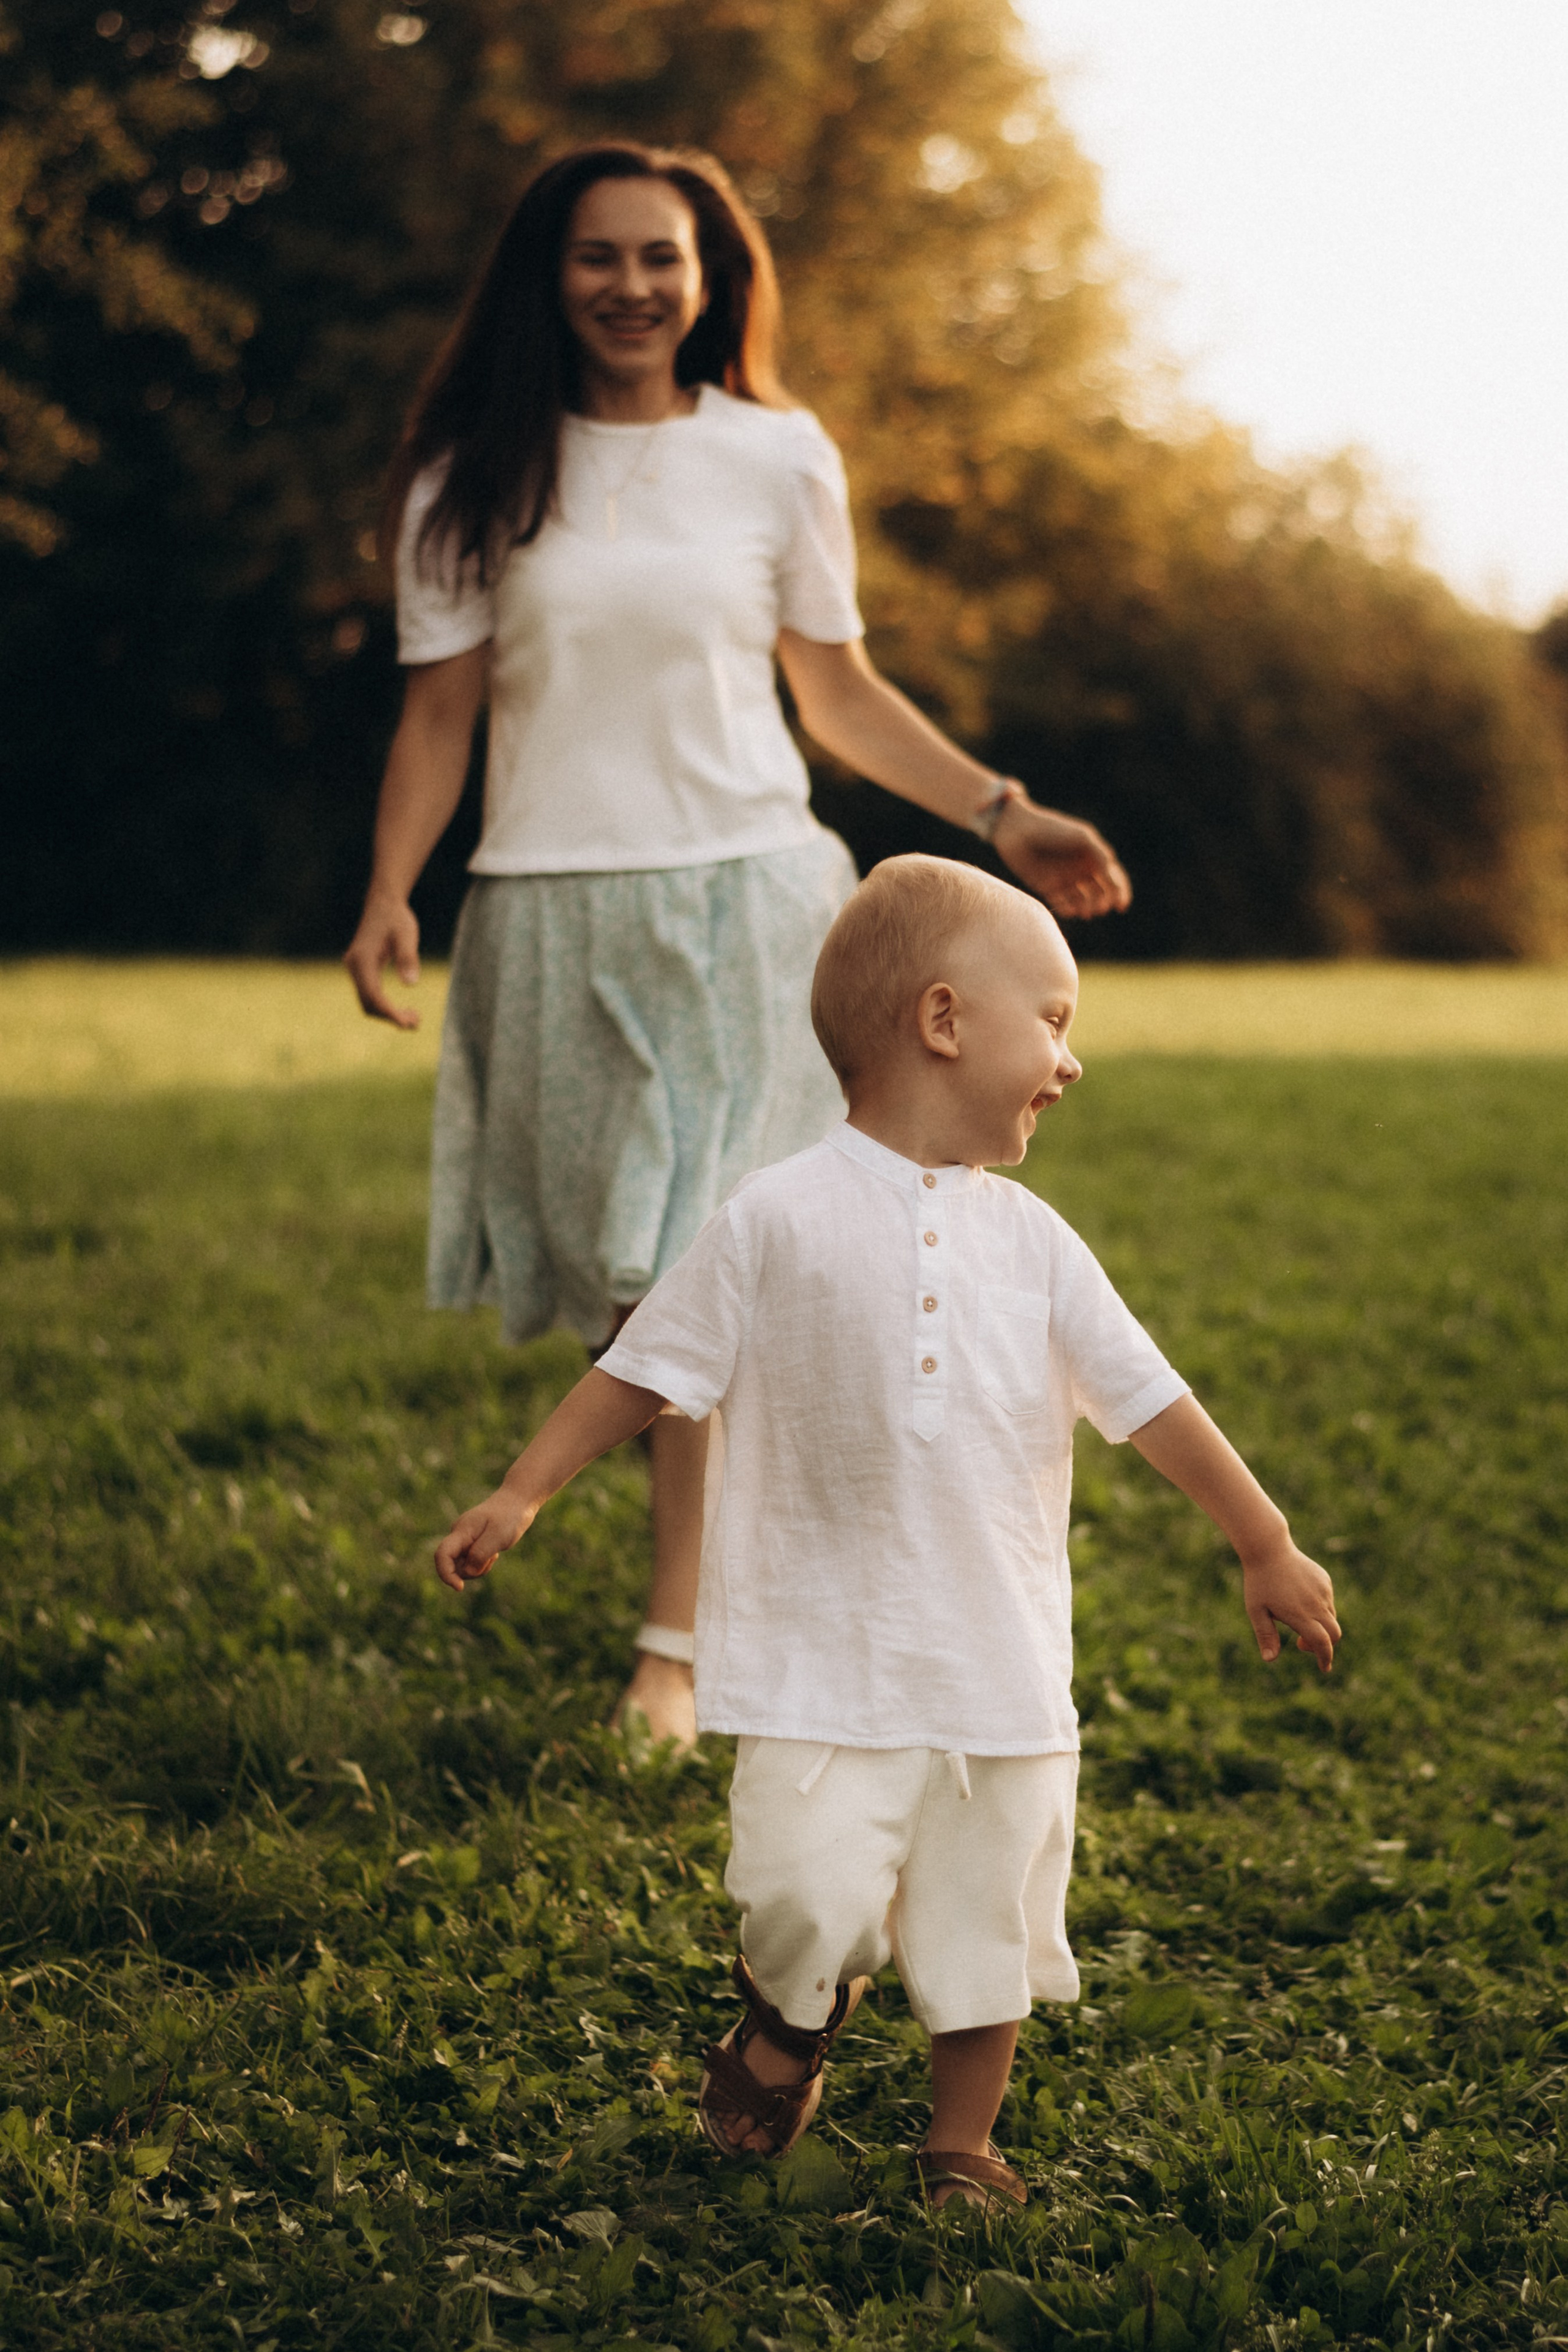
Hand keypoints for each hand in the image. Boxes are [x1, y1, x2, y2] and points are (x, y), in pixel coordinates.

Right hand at [344, 889, 421, 1027]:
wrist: (383, 903)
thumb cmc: (396, 917)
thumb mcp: (406, 934)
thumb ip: (408, 957)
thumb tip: (411, 984)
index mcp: (362, 960)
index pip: (373, 995)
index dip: (389, 1013)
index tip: (408, 1024)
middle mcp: (354, 966)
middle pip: (368, 1003)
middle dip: (390, 1017)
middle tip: (416, 1024)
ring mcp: (355, 969)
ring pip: (368, 1002)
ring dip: (388, 1014)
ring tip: (414, 1019)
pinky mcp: (361, 970)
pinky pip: (370, 994)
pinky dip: (385, 1006)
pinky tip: (404, 1010)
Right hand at [434, 1487, 534, 1591]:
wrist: (517, 1502)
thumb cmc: (509, 1516)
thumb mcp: (498, 1536)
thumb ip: (480, 1554)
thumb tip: (467, 1572)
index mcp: (461, 1531)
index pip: (442, 1555)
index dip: (446, 1574)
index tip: (460, 1588)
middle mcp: (459, 1535)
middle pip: (452, 1565)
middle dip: (471, 1571)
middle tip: (492, 1558)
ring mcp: (464, 1540)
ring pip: (463, 1566)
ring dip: (479, 1567)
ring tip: (494, 1553)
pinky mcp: (472, 1544)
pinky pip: (471, 1562)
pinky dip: (482, 1563)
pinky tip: (494, 1552)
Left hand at [992, 799, 1131, 919]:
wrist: (1018, 831)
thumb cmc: (1052, 829)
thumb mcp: (1082, 838)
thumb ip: (1101, 856)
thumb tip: (1114, 877)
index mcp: (1093, 856)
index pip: (1113, 878)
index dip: (1120, 892)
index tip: (1121, 906)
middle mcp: (1081, 869)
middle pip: (1100, 893)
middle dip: (1103, 903)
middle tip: (1099, 907)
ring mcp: (1065, 879)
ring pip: (1083, 902)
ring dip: (1087, 909)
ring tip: (1085, 911)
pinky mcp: (1047, 888)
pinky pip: (1062, 905)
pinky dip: (1068, 910)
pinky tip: (1070, 910)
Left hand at [1242, 1539, 1341, 1672]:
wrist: (1269, 1549)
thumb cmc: (1259, 1582)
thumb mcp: (1256, 1611)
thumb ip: (1266, 1635)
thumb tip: (1270, 1660)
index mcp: (1300, 1615)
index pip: (1322, 1643)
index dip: (1325, 1658)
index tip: (1324, 1668)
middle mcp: (1316, 1604)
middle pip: (1334, 1634)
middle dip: (1324, 1645)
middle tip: (1302, 1645)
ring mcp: (1323, 1591)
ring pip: (1331, 1617)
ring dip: (1319, 1625)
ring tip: (1295, 1618)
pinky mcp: (1325, 1580)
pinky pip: (1328, 1601)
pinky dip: (1320, 1608)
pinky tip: (1299, 1600)